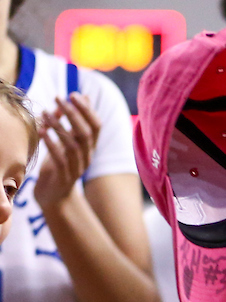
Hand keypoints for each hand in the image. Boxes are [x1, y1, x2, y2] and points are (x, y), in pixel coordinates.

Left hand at [33, 94, 100, 208]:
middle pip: (86, 133)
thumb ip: (76, 121)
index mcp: (90, 147)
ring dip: (59, 126)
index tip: (73, 95)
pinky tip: (41, 132)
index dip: (87, 110)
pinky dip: (51, 143)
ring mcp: (77, 167)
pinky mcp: (65, 176)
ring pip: (73, 145)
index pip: (96, 126)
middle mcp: (87, 156)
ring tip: (44, 113)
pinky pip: (60, 159)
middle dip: (73, 113)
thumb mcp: (69, 140)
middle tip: (59, 98)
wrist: (55, 195)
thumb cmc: (60, 164)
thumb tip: (85, 96)